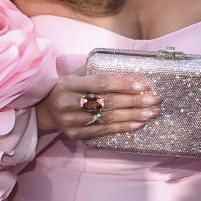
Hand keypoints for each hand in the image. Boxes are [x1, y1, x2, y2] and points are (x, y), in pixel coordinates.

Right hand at [34, 65, 159, 138]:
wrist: (46, 113)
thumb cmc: (67, 89)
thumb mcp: (74, 75)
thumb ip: (94, 69)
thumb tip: (125, 65)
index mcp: (68, 84)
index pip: (101, 83)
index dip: (124, 84)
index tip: (144, 85)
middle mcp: (68, 102)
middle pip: (108, 102)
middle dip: (135, 101)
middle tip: (155, 99)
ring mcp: (71, 120)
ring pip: (108, 117)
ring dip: (133, 115)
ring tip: (151, 112)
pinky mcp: (76, 134)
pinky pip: (103, 130)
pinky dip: (122, 127)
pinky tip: (138, 124)